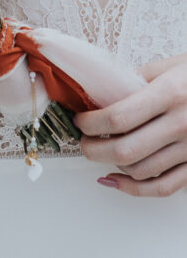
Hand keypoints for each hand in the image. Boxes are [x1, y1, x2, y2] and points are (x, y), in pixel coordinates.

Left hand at [74, 53, 186, 196]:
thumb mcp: (167, 68)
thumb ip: (133, 81)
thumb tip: (100, 98)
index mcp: (170, 94)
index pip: (117, 118)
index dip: (90, 123)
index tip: (80, 122)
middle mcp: (182, 124)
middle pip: (123, 150)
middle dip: (92, 149)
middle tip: (82, 141)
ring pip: (139, 171)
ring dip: (109, 165)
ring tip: (98, 153)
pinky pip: (163, 187)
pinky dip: (133, 189)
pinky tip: (115, 180)